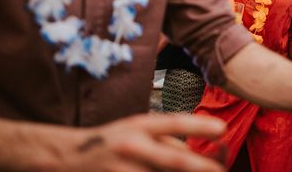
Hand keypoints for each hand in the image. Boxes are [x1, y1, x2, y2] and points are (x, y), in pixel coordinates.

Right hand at [62, 113, 226, 170]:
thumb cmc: (113, 141)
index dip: (198, 126)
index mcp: (139, 125)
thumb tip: (197, 156)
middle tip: (220, 171)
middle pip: (173, 159)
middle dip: (200, 167)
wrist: (69, 157)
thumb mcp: (137, 129)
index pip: (173, 123)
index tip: (222, 130)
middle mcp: (132, 146)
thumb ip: (164, 140)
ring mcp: (123, 169)